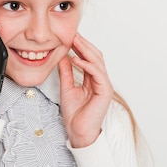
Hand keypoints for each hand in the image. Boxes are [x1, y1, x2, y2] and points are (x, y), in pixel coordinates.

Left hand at [58, 33, 112, 147]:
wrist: (78, 132)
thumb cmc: (74, 114)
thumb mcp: (66, 88)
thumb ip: (66, 73)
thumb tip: (62, 57)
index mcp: (92, 79)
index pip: (88, 58)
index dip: (80, 46)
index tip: (69, 36)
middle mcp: (100, 80)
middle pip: (95, 56)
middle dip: (84, 44)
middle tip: (73, 33)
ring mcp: (104, 85)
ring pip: (97, 61)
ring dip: (86, 50)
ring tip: (74, 41)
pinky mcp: (105, 91)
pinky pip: (97, 73)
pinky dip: (87, 64)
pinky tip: (76, 58)